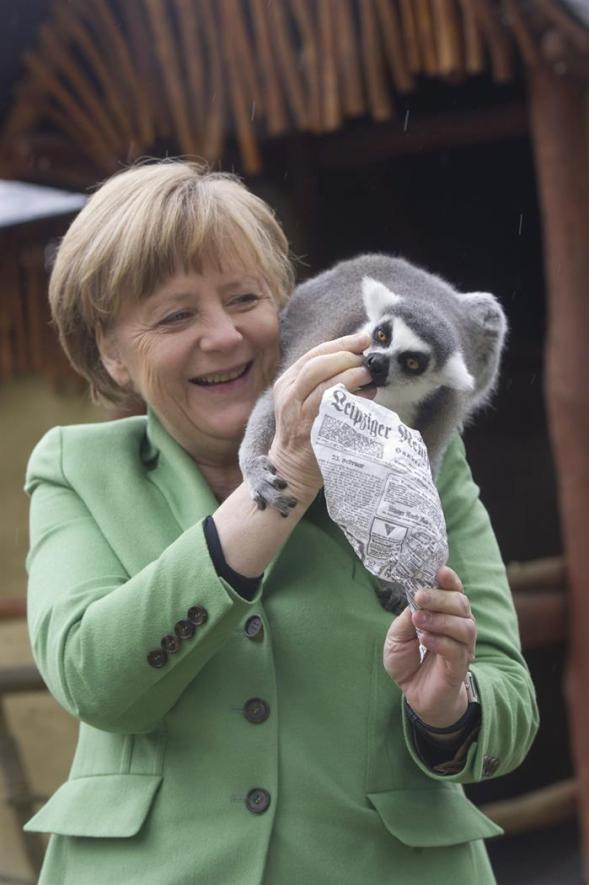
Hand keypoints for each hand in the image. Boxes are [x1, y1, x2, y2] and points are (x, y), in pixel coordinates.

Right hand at [268, 332, 371, 504]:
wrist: (292, 466)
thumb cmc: (307, 429)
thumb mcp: (305, 399)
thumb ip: (325, 379)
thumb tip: (360, 359)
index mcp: (288, 382)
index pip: (314, 354)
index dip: (341, 343)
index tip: (363, 340)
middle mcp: (289, 394)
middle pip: (317, 364)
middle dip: (346, 356)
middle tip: (367, 360)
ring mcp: (298, 413)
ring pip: (324, 384)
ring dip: (350, 375)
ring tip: (369, 374)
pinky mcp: (310, 430)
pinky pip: (332, 408)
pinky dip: (352, 398)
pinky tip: (366, 396)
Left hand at [383, 566, 476, 727]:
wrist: (415, 696)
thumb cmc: (408, 662)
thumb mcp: (397, 636)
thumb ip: (407, 618)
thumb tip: (415, 601)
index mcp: (445, 614)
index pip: (454, 591)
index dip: (450, 579)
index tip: (439, 571)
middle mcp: (458, 627)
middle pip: (461, 603)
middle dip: (440, 597)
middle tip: (420, 597)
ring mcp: (462, 647)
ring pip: (465, 625)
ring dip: (440, 619)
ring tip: (420, 621)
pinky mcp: (459, 667)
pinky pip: (457, 649)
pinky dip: (440, 641)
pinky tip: (425, 640)